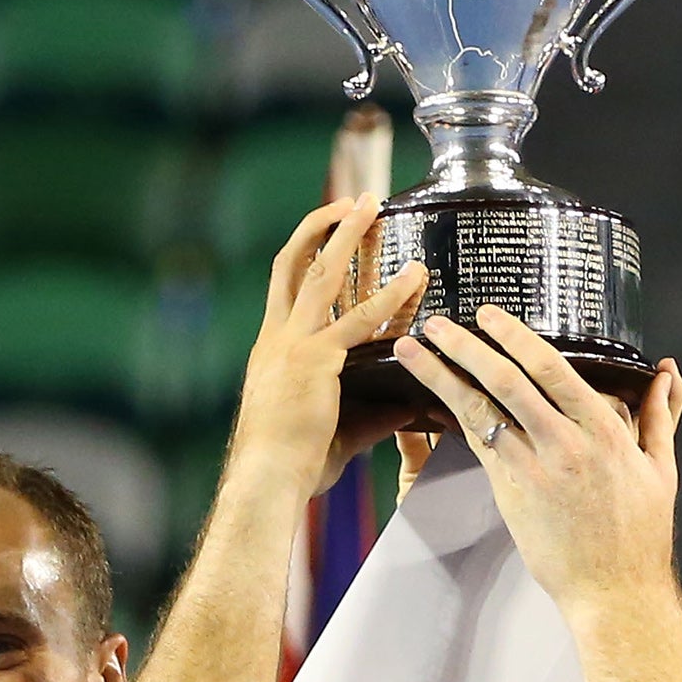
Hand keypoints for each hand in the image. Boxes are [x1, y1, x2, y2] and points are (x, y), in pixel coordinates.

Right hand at [231, 196, 427, 496]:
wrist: (266, 480)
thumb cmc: (292, 464)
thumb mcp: (333, 428)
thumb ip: (373, 411)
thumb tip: (409, 402)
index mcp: (272, 349)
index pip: (286, 285)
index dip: (305, 251)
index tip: (329, 228)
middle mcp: (278, 337)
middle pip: (297, 264)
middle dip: (324, 227)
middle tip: (354, 200)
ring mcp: (295, 346)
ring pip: (322, 275)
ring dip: (348, 236)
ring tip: (373, 205)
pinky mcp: (317, 362)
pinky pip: (359, 322)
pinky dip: (390, 296)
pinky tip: (414, 276)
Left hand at [391, 307, 681, 620]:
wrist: (615, 593)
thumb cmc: (641, 534)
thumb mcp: (661, 469)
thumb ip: (661, 415)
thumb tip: (665, 371)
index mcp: (605, 432)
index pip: (552, 369)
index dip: (515, 337)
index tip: (489, 315)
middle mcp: (567, 445)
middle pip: (507, 382)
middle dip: (466, 347)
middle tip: (438, 322)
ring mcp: (535, 472)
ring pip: (481, 412)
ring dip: (442, 377)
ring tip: (412, 350)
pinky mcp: (512, 497)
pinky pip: (477, 447)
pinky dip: (451, 419)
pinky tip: (430, 399)